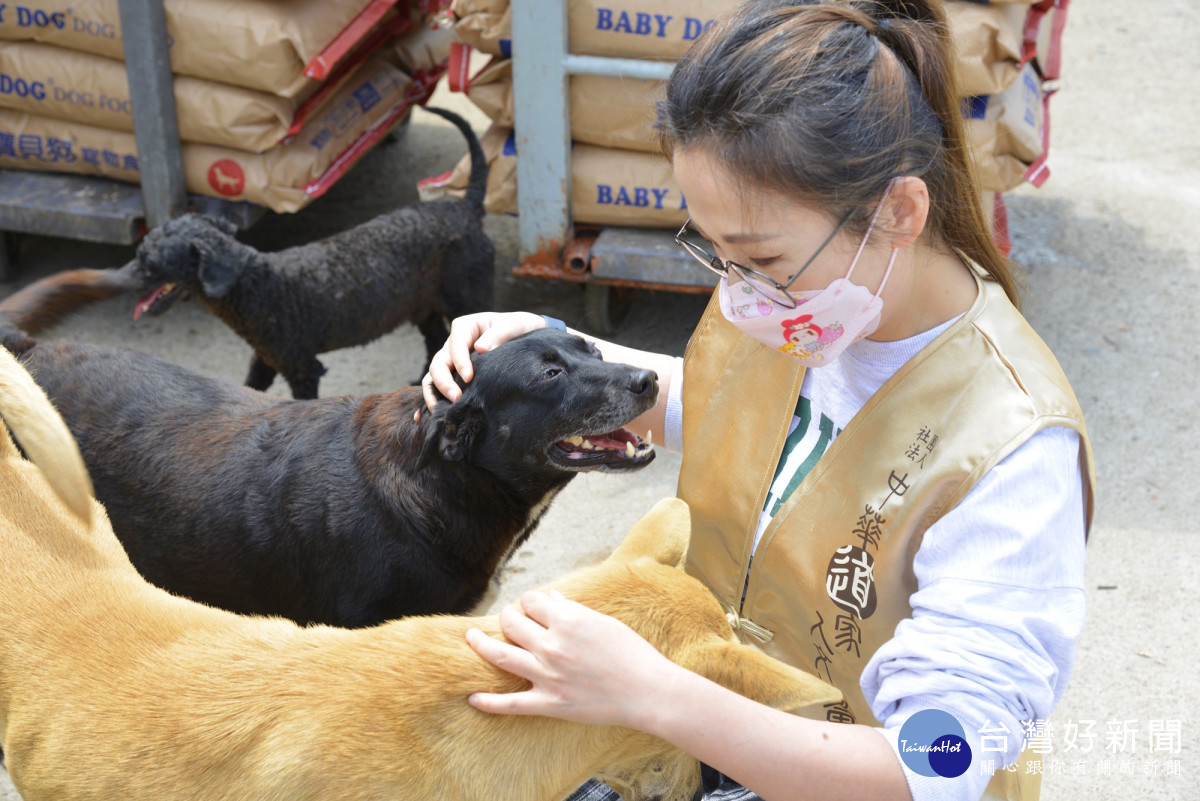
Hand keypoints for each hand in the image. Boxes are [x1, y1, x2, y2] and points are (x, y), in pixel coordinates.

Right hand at [418, 311, 545, 416]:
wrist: (523, 337)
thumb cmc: (518, 328)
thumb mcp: (513, 326)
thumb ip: (498, 334)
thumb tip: (480, 348)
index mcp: (465, 327)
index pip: (456, 344)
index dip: (459, 361)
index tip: (469, 378)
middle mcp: (453, 343)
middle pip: (439, 363)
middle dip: (444, 382)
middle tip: (457, 398)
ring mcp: (451, 360)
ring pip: (433, 377)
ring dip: (434, 394)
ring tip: (443, 411)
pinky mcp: (454, 375)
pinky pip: (436, 387)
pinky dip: (432, 399)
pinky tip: (426, 416)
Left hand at [465, 589, 678, 728]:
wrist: (648, 692)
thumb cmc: (632, 653)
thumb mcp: (604, 623)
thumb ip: (573, 610)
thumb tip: (552, 598)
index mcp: (568, 620)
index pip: (531, 601)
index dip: (530, 601)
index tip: (533, 606)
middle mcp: (552, 645)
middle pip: (512, 623)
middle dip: (508, 617)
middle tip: (509, 619)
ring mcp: (547, 675)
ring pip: (500, 656)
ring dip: (481, 645)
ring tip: (471, 639)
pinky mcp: (549, 703)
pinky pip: (510, 704)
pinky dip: (488, 702)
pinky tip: (472, 698)